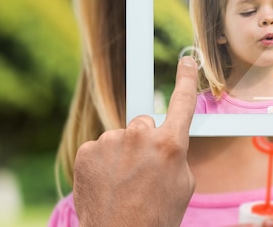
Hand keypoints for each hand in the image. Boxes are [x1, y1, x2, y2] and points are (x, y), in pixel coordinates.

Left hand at [73, 56, 198, 226]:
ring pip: (121, 139)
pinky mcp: (86, 152)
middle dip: (145, 141)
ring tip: (123, 184)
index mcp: (170, 144)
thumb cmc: (157, 216)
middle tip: (142, 170)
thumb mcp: (184, 184)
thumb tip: (167, 142)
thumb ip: (176, 154)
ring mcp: (110, 142)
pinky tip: (106, 183)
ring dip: (122, 154)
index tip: (186, 61)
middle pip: (145, 124)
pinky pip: (99, 148)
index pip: (182, 102)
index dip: (186, 78)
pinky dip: (102, 162)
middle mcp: (140, 136)